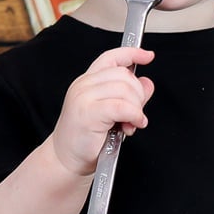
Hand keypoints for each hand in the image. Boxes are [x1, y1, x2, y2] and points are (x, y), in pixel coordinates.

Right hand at [52, 46, 154, 176]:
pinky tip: (132, 125)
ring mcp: (84, 97)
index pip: (111, 57)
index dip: (131, 53)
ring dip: (136, 108)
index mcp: (87, 81)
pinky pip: (122, 106)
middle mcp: (84, 85)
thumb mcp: (111, 113)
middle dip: (138, 95)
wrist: (67, 159)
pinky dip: (134, 116)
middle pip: (124, 75)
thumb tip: (147, 83)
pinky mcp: (88, 112)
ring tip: (131, 123)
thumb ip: (130, 96)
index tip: (147, 55)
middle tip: (135, 114)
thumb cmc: (86, 138)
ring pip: (125, 90)